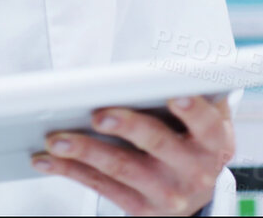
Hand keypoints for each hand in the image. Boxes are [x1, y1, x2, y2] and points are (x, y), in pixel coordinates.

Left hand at [31, 96, 233, 215]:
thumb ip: (197, 93)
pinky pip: (101, 187)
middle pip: (157, 143)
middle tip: (99, 115)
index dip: (193, 111)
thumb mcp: (207, 122)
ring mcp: (166, 194)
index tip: (175, 96)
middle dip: (127, 127)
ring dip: (85, 151)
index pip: (207, 125)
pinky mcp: (140, 209)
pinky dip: (71, 171)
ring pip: (121, 168)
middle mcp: (194, 171)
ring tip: (56, 139)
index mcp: (214, 142)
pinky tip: (48, 159)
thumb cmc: (192, 142)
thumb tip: (172, 60)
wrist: (193, 196)